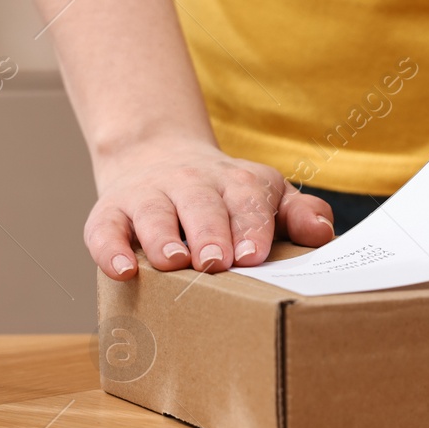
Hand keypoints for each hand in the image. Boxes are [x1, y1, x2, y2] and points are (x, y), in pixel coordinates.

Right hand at [86, 138, 335, 279]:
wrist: (157, 157)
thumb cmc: (225, 196)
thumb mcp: (266, 196)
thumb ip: (298, 214)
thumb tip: (322, 233)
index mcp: (237, 183)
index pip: (247, 200)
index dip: (250, 227)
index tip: (253, 255)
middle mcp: (191, 184)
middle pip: (201, 205)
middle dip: (209, 233)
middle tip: (216, 262)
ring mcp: (148, 196)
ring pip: (154, 213)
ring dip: (162, 238)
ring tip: (173, 263)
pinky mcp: (110, 213)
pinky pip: (105, 229)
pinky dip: (110, 249)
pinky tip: (122, 270)